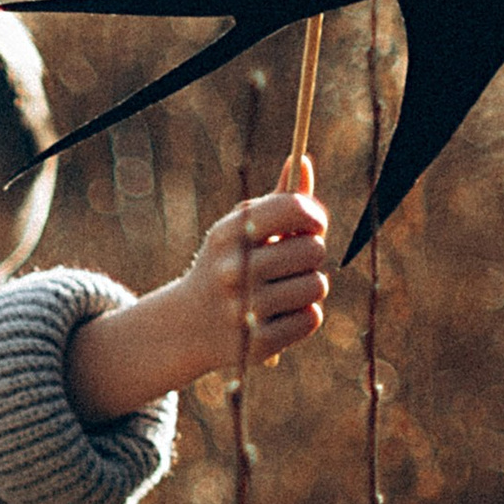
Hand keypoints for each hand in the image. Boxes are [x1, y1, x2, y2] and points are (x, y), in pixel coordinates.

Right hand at [66, 188, 329, 420]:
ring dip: (309, 287)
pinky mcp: (258, 343)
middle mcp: (233, 270)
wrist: (187, 326)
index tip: (310, 225)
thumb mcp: (242, 230)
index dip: (313, 215)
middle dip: (310, 254)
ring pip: (316, 286)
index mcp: (230, 233)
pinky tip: (280, 315)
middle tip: (291, 263)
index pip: (294, 208)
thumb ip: (279, 199)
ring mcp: (245, 309)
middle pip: (313, 249)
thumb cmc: (228, 264)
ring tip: (284, 290)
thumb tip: (303, 161)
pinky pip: (311, 318)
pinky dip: (303, 316)